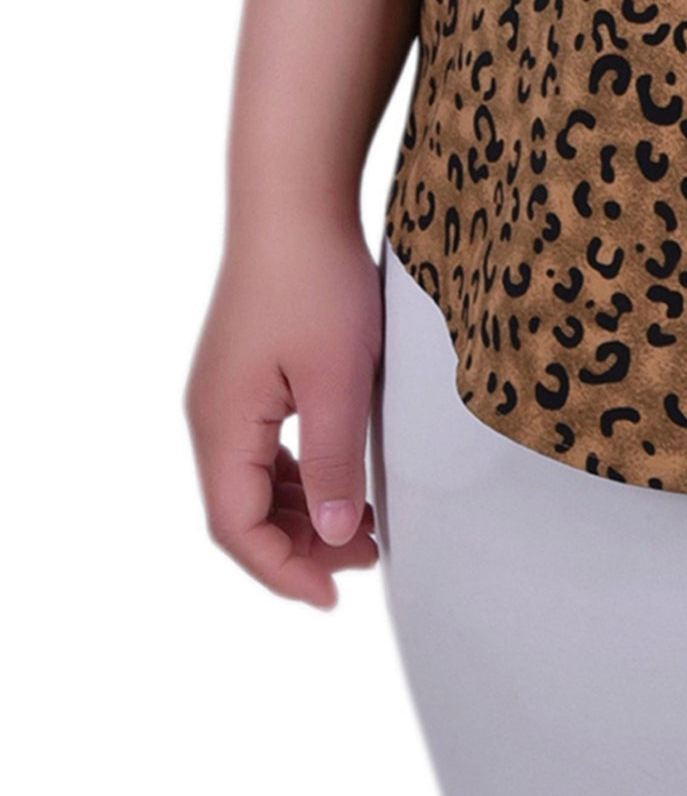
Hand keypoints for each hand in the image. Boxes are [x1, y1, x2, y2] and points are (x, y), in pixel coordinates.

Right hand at [185, 216, 384, 609]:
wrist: (293, 201)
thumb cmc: (317, 281)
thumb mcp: (340, 378)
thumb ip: (335, 460)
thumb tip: (337, 534)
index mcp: (221, 425)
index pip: (237, 528)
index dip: (284, 570)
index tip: (336, 595)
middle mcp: (210, 415)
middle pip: (241, 511)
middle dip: (300, 546)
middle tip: (368, 557)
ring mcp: (224, 393)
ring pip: (251, 481)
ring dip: (302, 511)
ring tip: (364, 527)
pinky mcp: (245, 372)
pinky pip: (262, 447)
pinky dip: (298, 474)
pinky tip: (340, 476)